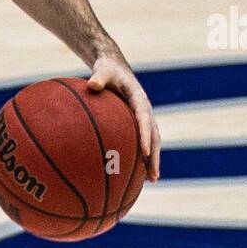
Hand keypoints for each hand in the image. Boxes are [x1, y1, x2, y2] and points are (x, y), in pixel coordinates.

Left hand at [87, 56, 159, 181]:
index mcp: (139, 99)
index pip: (144, 119)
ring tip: (151, 180)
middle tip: (153, 176)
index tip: (145, 151)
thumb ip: (98, 78)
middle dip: (155, 157)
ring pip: (152, 141)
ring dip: (152, 160)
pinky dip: (141, 156)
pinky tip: (133, 173)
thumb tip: (91, 85)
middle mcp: (145, 110)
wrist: (114, 67)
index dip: (146, 135)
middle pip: (155, 136)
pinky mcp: (136, 122)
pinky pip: (141, 140)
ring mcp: (142, 117)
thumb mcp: (103, 70)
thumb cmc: (107, 70)